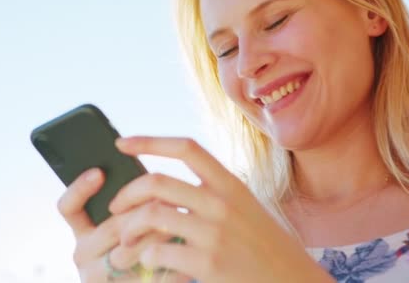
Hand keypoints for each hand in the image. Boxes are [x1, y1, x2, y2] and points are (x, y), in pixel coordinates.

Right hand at [57, 167, 192, 282]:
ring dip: (160, 233)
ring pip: (130, 250)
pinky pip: (148, 274)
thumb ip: (129, 202)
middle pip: (113, 226)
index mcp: (82, 231)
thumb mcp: (126, 220)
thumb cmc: (139, 242)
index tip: (99, 172)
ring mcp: (99, 276)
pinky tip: (186, 249)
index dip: (80, 189)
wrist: (139, 282)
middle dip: (146, 211)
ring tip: (183, 220)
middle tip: (172, 198)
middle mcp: (84, 254)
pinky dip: (170, 260)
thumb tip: (147, 171)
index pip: (68, 207)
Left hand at [110, 136, 334, 282]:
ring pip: (152, 216)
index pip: (186, 148)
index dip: (149, 141)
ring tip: (125, 241)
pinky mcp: (209, 263)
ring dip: (128, 229)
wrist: (294, 281)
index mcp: (231, 183)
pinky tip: (149, 264)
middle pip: (157, 182)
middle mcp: (222, 202)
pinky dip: (146, 258)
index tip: (121, 142)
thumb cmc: (264, 246)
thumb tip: (165, 190)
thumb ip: (211, 194)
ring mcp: (215, 232)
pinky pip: (159, 253)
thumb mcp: (244, 208)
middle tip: (115, 207)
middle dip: (126, 193)